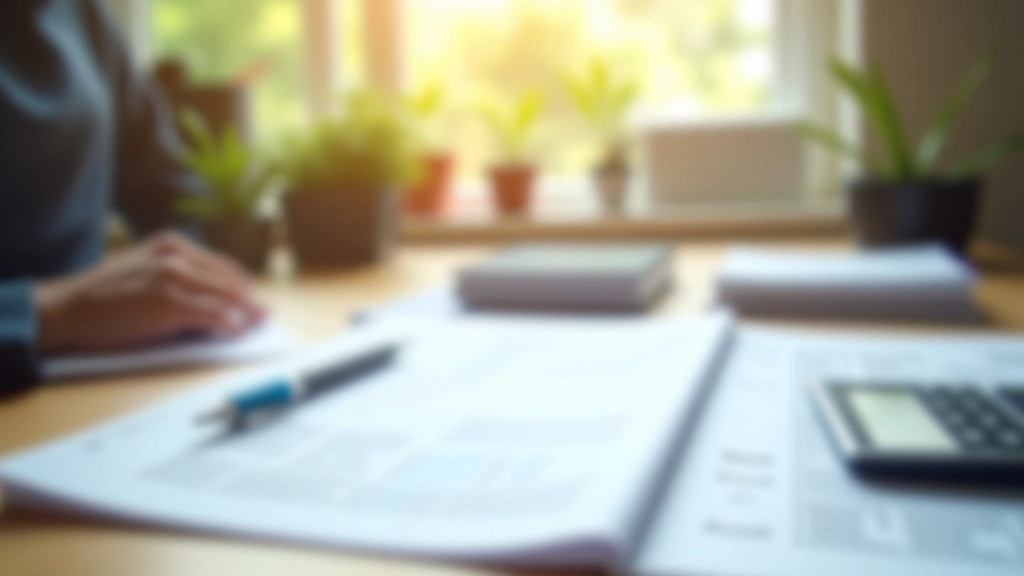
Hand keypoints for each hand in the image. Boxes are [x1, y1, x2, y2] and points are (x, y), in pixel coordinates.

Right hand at [33, 231, 265, 352]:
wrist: (65, 309)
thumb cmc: (101, 297)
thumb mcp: (143, 272)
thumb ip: (175, 276)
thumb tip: (210, 299)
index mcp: (171, 244)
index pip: (221, 264)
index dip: (241, 284)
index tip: (254, 298)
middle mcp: (175, 255)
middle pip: (229, 278)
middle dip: (250, 298)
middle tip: (265, 314)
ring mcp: (172, 278)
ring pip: (225, 296)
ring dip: (245, 313)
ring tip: (256, 325)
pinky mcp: (168, 303)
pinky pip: (211, 315)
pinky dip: (228, 325)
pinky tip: (234, 334)